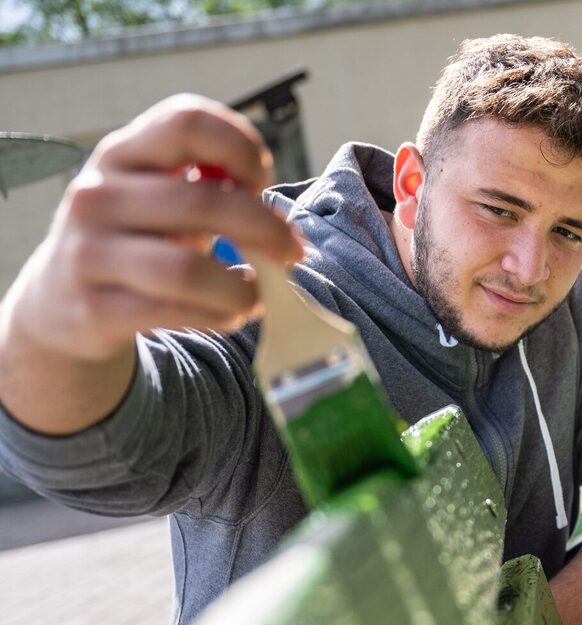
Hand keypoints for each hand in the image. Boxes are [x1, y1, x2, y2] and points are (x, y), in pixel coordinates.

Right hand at [3, 94, 303, 362]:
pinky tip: (231, 313)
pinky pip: (174, 313)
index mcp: (122, 153)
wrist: (59, 300)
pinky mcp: (93, 308)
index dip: (240, 145)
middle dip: (266, 230)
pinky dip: (218, 316)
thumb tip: (280, 227)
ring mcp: (90, 253)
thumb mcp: (157, 195)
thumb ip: (210, 188)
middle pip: (203, 202)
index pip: (186, 122)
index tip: (262, 179)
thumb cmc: (135, 238)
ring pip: (187, 269)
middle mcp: (98, 195)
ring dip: (241, 288)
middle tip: (292, 252)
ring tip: (257, 295)